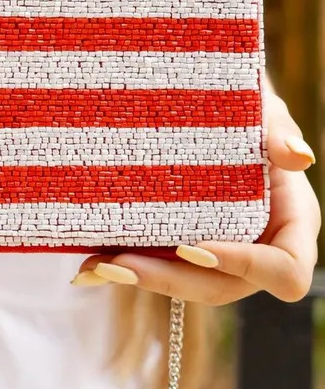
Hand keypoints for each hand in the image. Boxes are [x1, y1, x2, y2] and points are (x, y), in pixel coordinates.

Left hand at [71, 89, 320, 304]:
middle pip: (223, 287)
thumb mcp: (264, 108)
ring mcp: (220, 250)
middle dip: (170, 279)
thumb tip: (300, 158)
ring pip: (187, 283)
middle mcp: (257, 246)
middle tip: (119, 264)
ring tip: (95, 267)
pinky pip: (160, 266)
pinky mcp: (186, 245)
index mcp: (291, 223)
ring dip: (140, 278)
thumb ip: (279, 129)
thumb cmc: (246, 103)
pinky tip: (89, 266)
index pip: (284, 270)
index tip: (192, 247)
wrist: (211, 100)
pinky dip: (126, 266)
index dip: (244, 266)